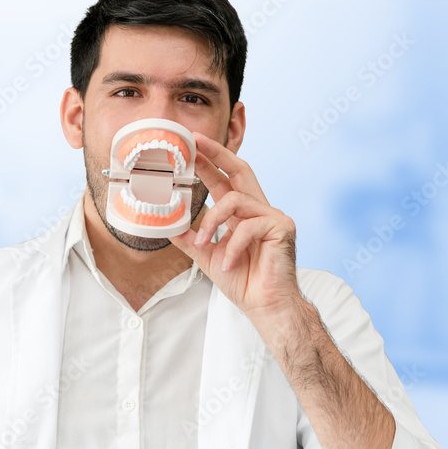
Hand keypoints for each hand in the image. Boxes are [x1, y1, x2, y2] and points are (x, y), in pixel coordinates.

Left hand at [169, 132, 301, 321]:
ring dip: (211, 222)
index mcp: (242, 213)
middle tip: (195, 142)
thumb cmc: (242, 280)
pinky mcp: (283, 228)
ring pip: (234, 200)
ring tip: (204, 244)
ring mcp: (273, 216)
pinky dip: (233, 245)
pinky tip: (229, 262)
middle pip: (239, 169)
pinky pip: (248, 226)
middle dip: (216, 154)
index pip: (223, 179)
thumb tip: (164, 224)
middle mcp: (258, 209)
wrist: (265, 306)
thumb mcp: (206, 255)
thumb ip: (189, 238)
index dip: (208, 161)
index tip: (190, 146)